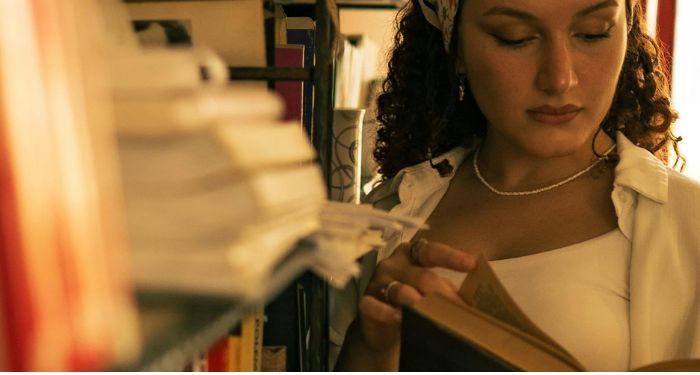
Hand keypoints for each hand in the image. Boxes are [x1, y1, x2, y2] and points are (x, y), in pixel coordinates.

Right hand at [356, 239, 477, 351]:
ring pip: (399, 289)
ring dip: (417, 302)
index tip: (471, 264)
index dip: (451, 256)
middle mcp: (393, 264)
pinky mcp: (365, 302)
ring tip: (433, 315)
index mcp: (411, 254)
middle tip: (460, 310)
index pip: (431, 251)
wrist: (381, 325)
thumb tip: (474, 301)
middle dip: (442, 293)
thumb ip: (447, 290)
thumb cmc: (412, 300)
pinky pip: (373, 305)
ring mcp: (378, 282)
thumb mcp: (431, 292)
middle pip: (420, 275)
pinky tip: (398, 318)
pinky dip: (386, 311)